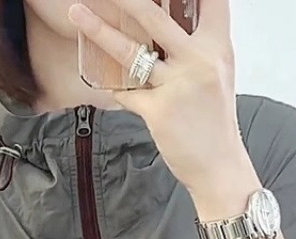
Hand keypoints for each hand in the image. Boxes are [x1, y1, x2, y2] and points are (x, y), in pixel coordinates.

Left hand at [68, 0, 254, 199]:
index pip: (210, 0)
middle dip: (127, 0)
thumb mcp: (218, 74)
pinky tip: (103, 80)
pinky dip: (112, 86)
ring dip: (99, 30)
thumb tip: (172, 26)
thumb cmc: (215, 122)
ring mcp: (178, 85)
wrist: (219, 166)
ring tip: (77, 13)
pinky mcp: (158, 111)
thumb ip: (198, 46)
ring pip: (130, 51)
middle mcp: (200, 60)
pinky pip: (125, 92)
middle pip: (156, 17)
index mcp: (218, 47)